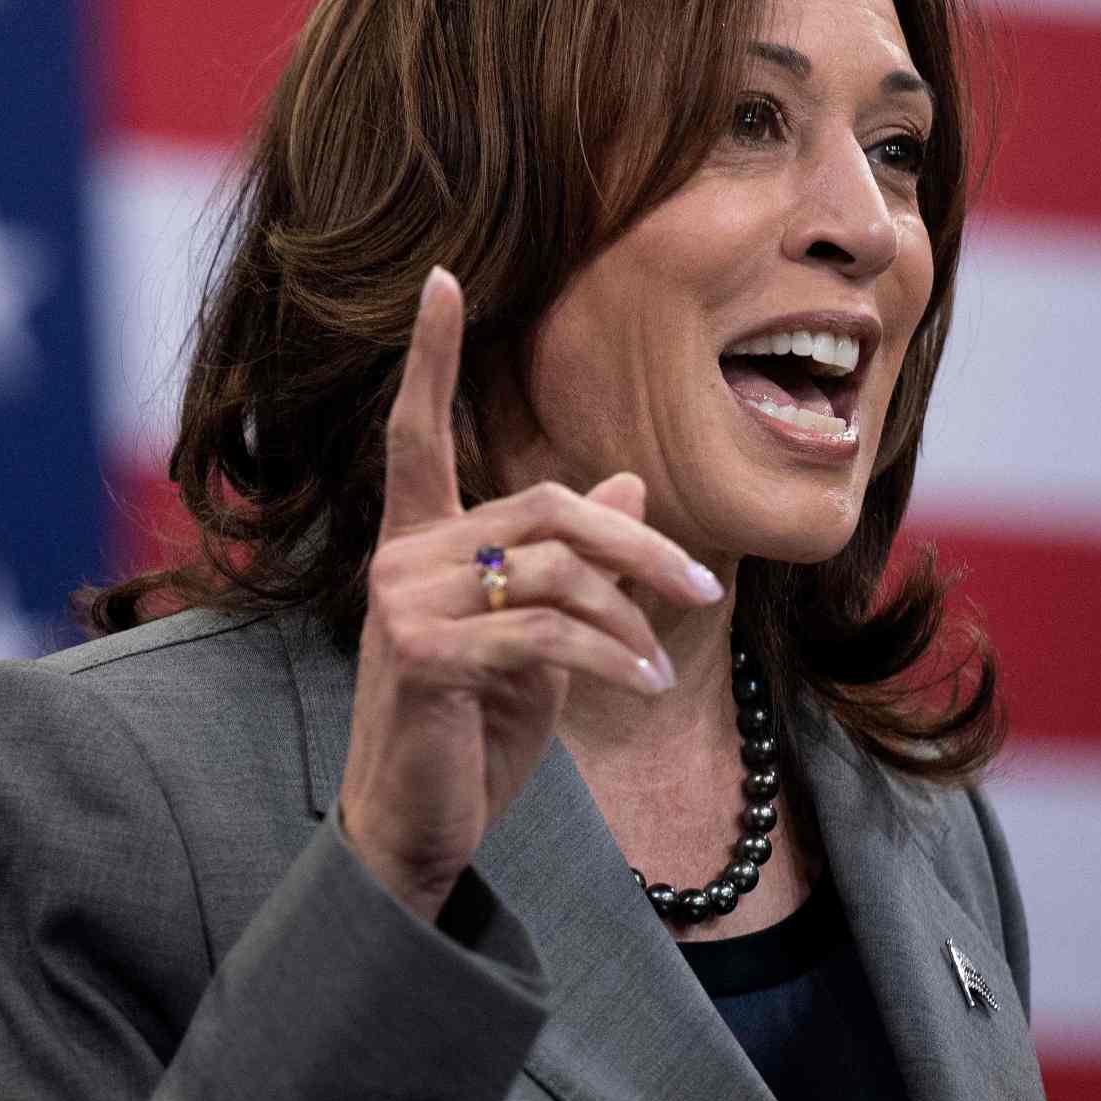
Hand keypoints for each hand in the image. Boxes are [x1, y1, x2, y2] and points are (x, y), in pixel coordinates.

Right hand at [336, 266, 724, 921]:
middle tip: (700, 586)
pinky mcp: (421, 655)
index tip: (440, 278)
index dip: (429, 356)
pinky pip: (545, 634)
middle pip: (543, 507)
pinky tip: (643, 681)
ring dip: (630, 619)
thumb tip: (624, 482)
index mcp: (420, 542)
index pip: (418, 431)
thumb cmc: (475, 725)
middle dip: (636, 546)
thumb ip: (571, 562)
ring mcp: (401, 604)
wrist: (421, 822)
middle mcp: (400, 559)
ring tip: (660, 661)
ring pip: (554, 573)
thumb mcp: (535, 637)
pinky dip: (611, 656)